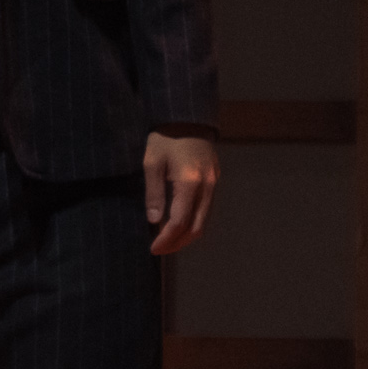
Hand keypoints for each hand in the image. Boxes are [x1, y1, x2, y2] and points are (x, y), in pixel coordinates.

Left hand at [144, 131, 219, 255]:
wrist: (188, 118)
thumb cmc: (164, 138)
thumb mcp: (152, 163)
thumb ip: (154, 193)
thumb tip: (154, 221)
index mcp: (189, 181)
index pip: (179, 221)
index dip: (166, 239)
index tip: (153, 249)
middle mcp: (206, 186)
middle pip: (196, 227)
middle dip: (178, 243)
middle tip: (159, 250)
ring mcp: (214, 184)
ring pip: (204, 221)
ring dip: (186, 235)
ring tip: (167, 241)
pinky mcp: (215, 180)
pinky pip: (206, 209)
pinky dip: (193, 221)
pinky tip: (178, 224)